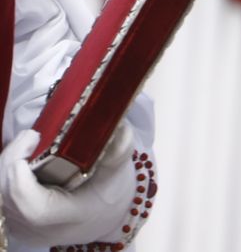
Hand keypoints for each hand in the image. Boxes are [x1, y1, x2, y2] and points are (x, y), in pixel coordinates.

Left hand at [2, 125, 137, 246]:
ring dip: (7, 163)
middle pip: (6, 193)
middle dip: (12, 158)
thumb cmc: (111, 196)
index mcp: (65, 217)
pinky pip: (0, 194)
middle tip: (31, 135)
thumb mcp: (120, 172)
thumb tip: (116, 122)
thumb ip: (118, 148)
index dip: (20, 174)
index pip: (30, 204)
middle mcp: (35, 227)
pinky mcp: (10, 220)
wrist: (102, 219)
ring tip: (27, 144)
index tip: (35, 139)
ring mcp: (19, 226)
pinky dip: (6, 173)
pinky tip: (23, 159)